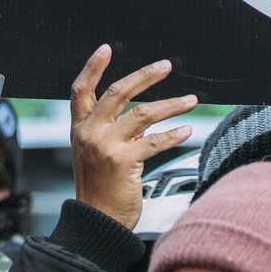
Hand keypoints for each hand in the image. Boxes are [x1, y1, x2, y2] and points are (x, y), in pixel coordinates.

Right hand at [70, 46, 194, 228]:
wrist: (97, 223)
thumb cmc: (100, 190)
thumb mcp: (96, 154)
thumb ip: (114, 130)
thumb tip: (144, 111)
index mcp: (79, 128)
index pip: (80, 90)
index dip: (92, 67)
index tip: (107, 48)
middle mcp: (89, 133)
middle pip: (118, 92)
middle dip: (145, 75)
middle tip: (166, 66)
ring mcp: (105, 146)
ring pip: (143, 113)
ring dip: (171, 104)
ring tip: (190, 100)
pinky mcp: (123, 162)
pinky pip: (155, 140)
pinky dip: (174, 133)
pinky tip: (187, 129)